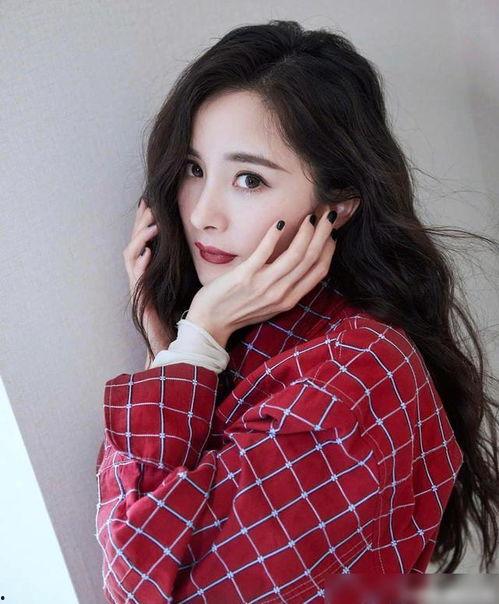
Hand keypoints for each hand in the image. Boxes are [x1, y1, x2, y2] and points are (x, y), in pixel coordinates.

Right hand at [123, 198, 172, 364]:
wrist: (171, 339)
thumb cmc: (178, 311)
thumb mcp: (183, 280)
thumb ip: (184, 263)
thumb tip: (202, 244)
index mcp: (149, 268)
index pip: (145, 239)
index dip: (145, 220)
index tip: (151, 202)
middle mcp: (140, 274)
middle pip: (134, 241)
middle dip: (140, 222)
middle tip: (148, 204)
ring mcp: (138, 285)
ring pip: (130, 255)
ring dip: (140, 238)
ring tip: (151, 224)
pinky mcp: (140, 297)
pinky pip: (136, 277)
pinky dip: (140, 264)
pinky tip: (147, 253)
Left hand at [186, 207, 337, 347]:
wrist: (210, 323)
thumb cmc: (239, 311)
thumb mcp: (270, 305)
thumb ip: (286, 288)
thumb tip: (299, 265)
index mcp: (290, 300)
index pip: (319, 271)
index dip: (329, 249)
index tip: (331, 231)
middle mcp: (281, 293)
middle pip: (311, 258)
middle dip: (324, 233)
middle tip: (329, 214)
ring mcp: (264, 284)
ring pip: (296, 254)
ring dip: (307, 231)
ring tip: (312, 215)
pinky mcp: (245, 276)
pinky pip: (264, 251)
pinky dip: (274, 235)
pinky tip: (280, 222)